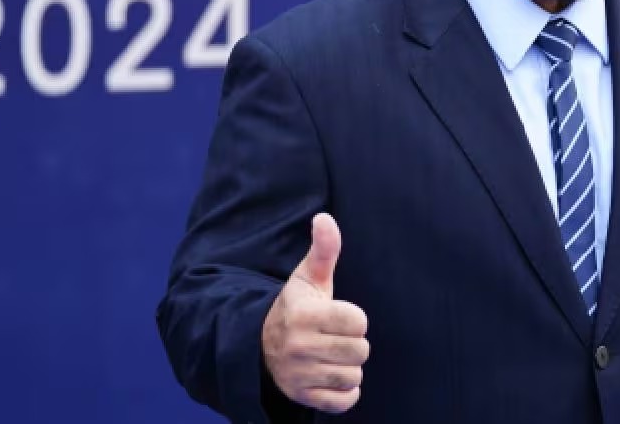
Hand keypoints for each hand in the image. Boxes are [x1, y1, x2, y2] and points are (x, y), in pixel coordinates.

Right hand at [261, 213, 369, 414]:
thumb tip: (325, 217)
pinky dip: (344, 392)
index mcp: (305, 316)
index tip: (337, 316)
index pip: (358, 321)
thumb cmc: (295, 306)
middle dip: (353, 343)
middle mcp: (299, 348)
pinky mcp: (301, 397)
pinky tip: (331, 376)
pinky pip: (344, 401)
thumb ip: (324, 249)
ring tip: (330, 355)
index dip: (354, 318)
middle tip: (335, 337)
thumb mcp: (308, 277)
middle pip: (360, 351)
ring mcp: (299, 375)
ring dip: (348, 367)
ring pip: (353, 376)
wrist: (258, 343)